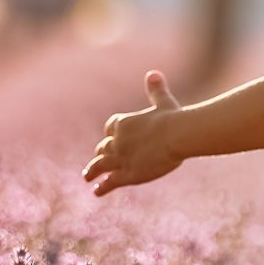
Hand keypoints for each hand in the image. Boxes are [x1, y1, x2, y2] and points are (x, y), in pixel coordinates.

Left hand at [82, 71, 185, 194]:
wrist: (176, 135)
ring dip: (92, 171)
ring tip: (86, 177)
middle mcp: (118, 141)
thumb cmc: (172, 118)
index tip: (109, 138)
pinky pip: (110, 182)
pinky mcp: (128, 174)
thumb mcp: (163, 102)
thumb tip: (153, 73)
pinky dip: (102, 187)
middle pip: (103, 148)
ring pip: (100, 166)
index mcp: (124, 123)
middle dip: (100, 154)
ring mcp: (121, 159)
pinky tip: (96, 191)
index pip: (110, 128)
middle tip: (97, 161)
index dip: (110, 134)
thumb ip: (156, 90)